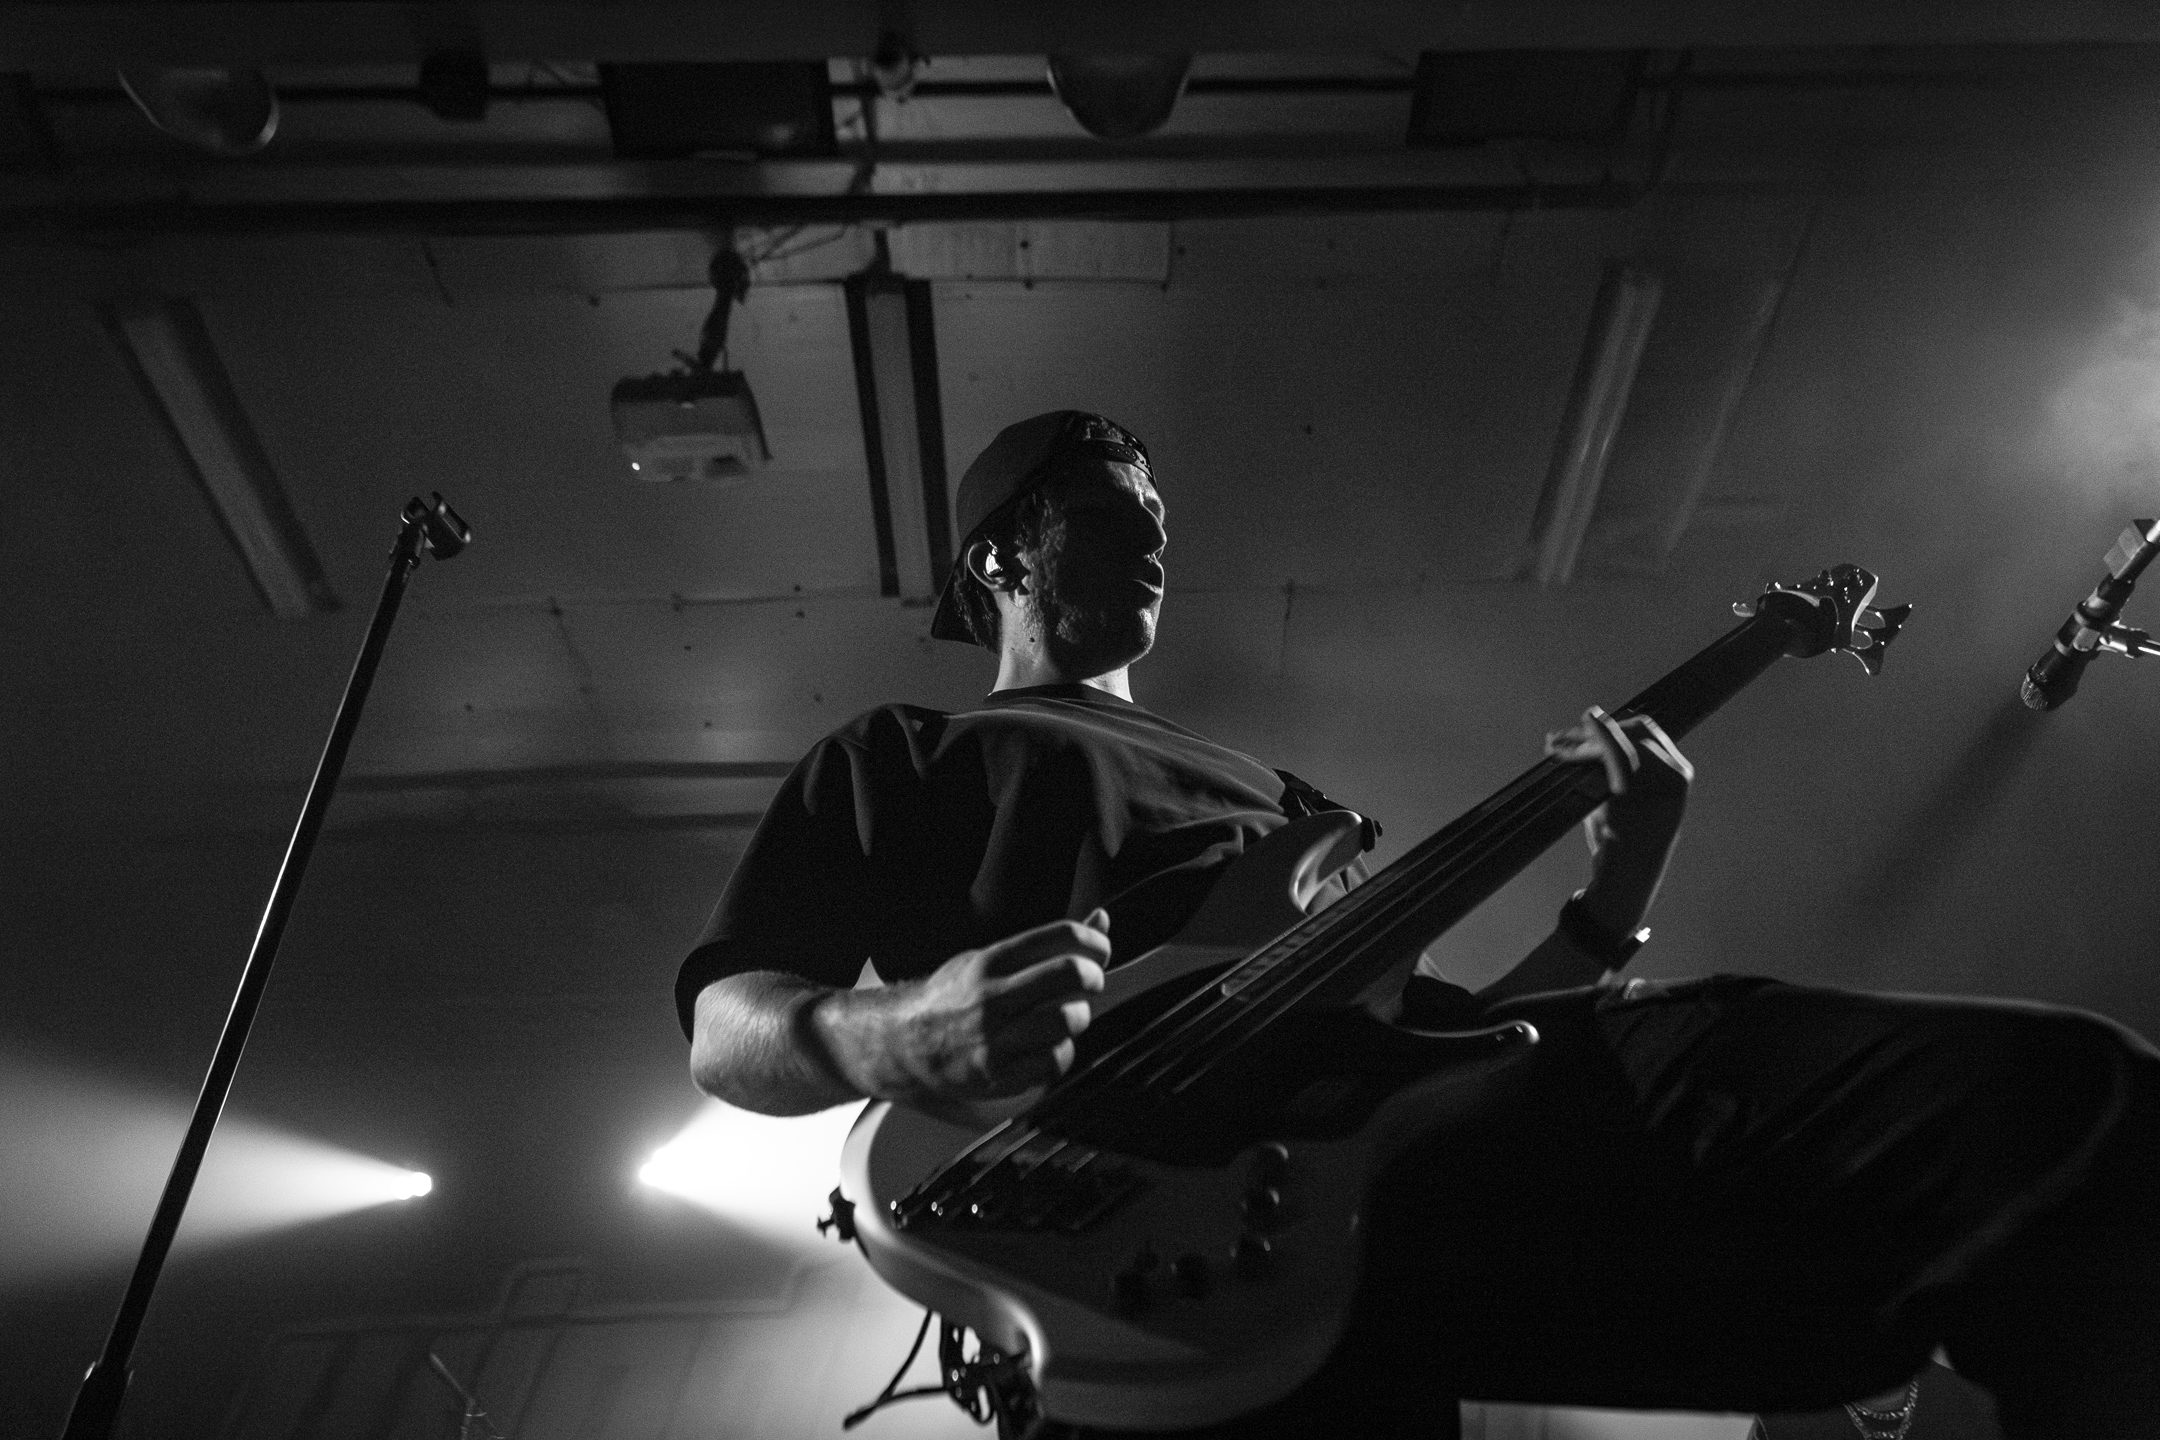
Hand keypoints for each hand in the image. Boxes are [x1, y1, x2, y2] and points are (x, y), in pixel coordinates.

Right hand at [846, 910, 1109, 1110]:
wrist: (905, 1044)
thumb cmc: (955, 996)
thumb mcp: (990, 959)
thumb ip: (1047, 944)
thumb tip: (1102, 918)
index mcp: (991, 960)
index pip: (1061, 935)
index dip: (1095, 941)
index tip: (1100, 952)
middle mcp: (992, 996)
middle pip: (1071, 974)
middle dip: (1094, 977)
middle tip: (1091, 983)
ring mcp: (994, 1037)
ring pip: (1069, 1020)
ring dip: (1079, 1017)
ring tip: (1065, 1017)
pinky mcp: (998, 1074)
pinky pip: (1055, 1061)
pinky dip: (1061, 1053)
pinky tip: (1047, 1046)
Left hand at [1545, 708, 1691, 935]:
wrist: (1626, 877)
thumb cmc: (1623, 837)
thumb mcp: (1629, 797)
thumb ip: (1621, 765)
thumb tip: (1592, 731)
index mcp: (1678, 773)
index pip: (1645, 731)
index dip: (1611, 725)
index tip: (1582, 727)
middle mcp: (1674, 775)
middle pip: (1629, 732)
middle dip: (1592, 730)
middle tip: (1558, 739)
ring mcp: (1657, 783)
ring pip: (1615, 743)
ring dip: (1579, 740)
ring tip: (1552, 745)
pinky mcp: (1635, 793)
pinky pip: (1612, 756)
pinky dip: (1589, 744)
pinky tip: (1565, 742)